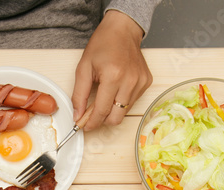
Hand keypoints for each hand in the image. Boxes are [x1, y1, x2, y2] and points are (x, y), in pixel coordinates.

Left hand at [72, 9, 152, 129]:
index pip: (102, 111)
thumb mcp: (83, 68)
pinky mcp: (146, 82)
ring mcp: (140, 82)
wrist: (122, 30)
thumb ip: (79, 94)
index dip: (91, 122)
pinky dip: (121, 101)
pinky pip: (132, 102)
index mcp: (113, 76)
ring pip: (124, 112)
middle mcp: (130, 81)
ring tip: (104, 96)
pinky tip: (117, 87)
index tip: (84, 126)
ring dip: (112, 110)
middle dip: (102, 120)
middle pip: (116, 118)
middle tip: (92, 113)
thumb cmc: (102, 45)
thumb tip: (77, 116)